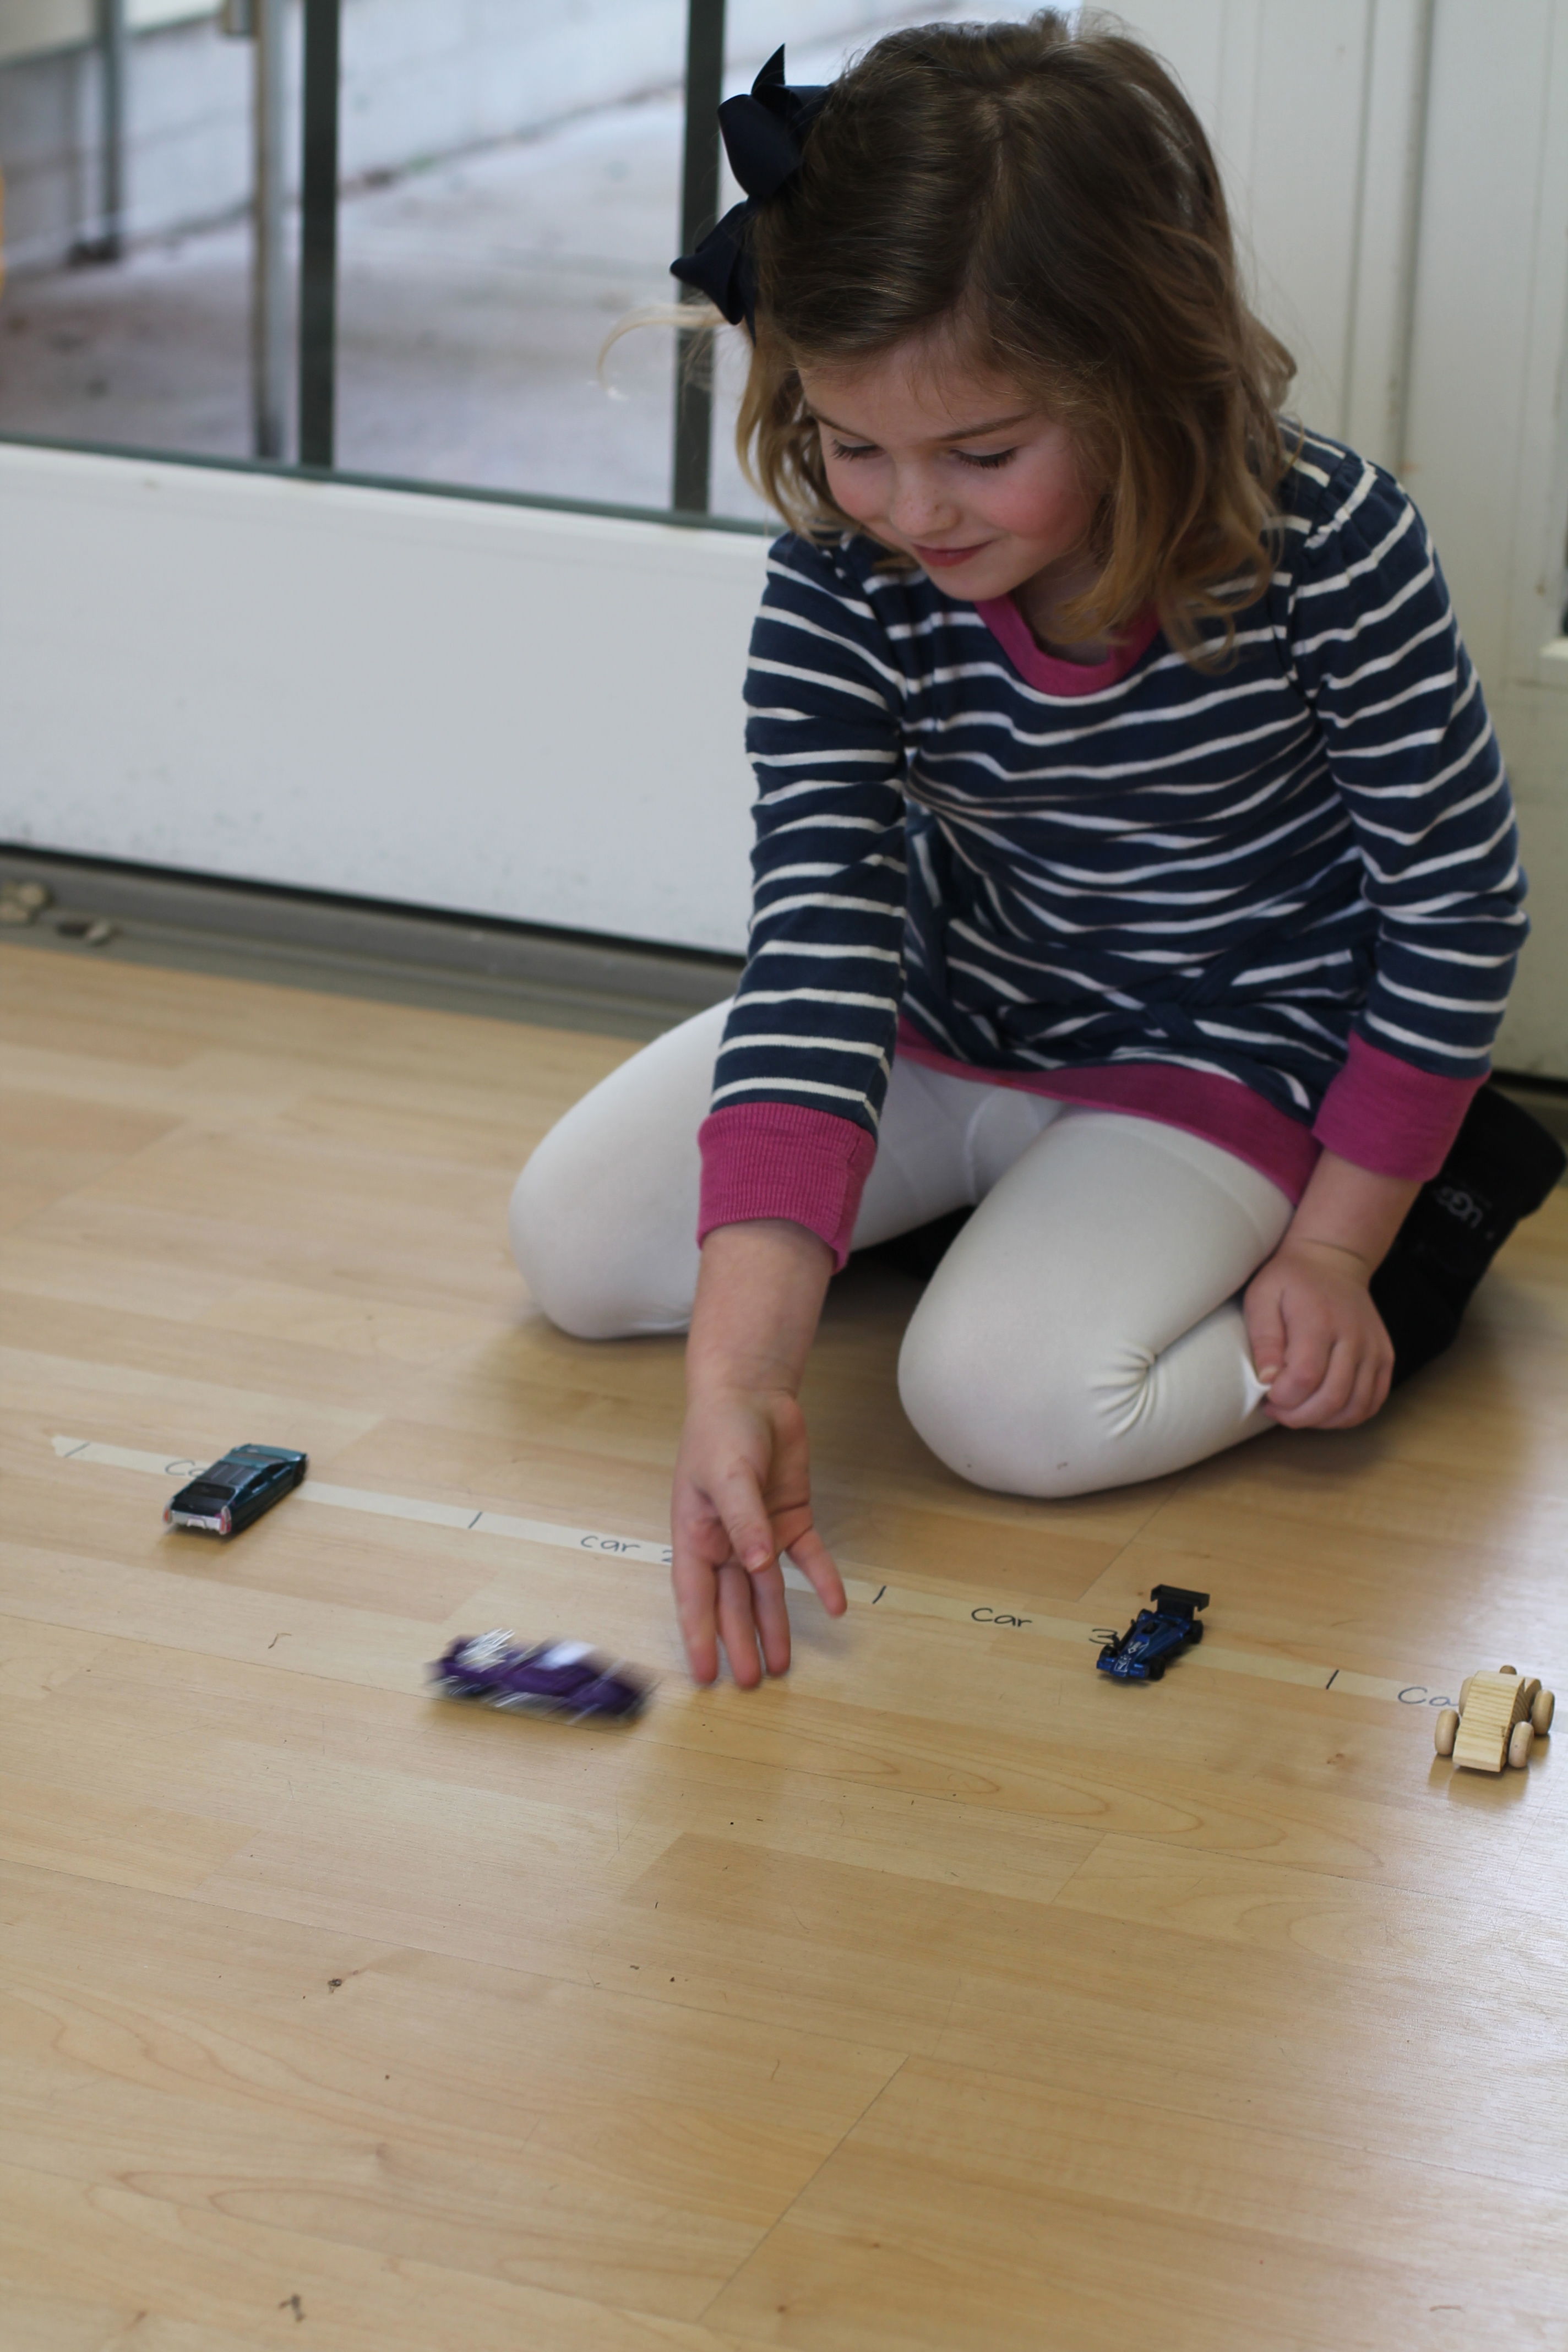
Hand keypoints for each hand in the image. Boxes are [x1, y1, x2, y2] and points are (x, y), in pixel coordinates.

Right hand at [671, 1383, 845, 1685]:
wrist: (754, 1394)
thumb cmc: (722, 1431)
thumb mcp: (727, 1474)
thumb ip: (743, 1521)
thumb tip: (756, 1566)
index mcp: (696, 1535)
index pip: (695, 1596)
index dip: (699, 1635)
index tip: (704, 1674)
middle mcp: (728, 1542)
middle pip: (732, 1602)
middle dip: (740, 1641)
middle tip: (749, 1684)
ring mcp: (761, 1533)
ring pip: (768, 1590)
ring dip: (775, 1625)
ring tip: (781, 1667)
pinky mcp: (791, 1519)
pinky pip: (808, 1558)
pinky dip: (821, 1580)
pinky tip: (835, 1607)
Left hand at [1244, 1236, 1394, 1428]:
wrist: (1333, 1261)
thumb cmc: (1291, 1281)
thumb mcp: (1263, 1297)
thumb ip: (1263, 1338)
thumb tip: (1267, 1379)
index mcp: (1320, 1320)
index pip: (1305, 1377)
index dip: (1283, 1397)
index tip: (1267, 1395)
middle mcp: (1353, 1337)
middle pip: (1332, 1398)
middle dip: (1298, 1416)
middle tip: (1277, 1410)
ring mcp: (1374, 1349)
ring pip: (1356, 1406)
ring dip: (1323, 1421)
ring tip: (1299, 1411)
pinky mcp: (1384, 1357)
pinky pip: (1373, 1401)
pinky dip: (1349, 1416)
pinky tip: (1325, 1410)